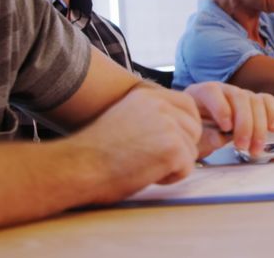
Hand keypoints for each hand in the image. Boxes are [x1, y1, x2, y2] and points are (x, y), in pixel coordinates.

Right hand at [69, 84, 201, 201]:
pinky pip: (187, 168)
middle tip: (151, 159)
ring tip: (144, 166)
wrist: (79, 166)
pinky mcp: (173, 148)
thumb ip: (151, 116)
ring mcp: (169, 125)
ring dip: (173, 164)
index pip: (188, 105)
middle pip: (194, 128)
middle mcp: (161, 105)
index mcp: (148, 96)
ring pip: (191, 150)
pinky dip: (170, 177)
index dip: (184, 127)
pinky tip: (145, 174)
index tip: (170, 143)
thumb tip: (175, 127)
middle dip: (180, 148)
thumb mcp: (125, 118)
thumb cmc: (96, 151)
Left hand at [183, 82, 273, 157]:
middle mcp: (223, 90)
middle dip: (244, 124)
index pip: (212, 92)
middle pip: (239, 97)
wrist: (199, 130)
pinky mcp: (253, 103)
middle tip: (242, 146)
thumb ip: (204, 136)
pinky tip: (273, 129)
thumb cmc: (194, 131)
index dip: (221, 109)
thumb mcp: (192, 135)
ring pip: (255, 101)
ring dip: (259, 126)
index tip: (226, 128)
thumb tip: (220, 138)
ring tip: (255, 148)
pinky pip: (267, 101)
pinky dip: (273, 113)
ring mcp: (240, 95)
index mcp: (201, 93)